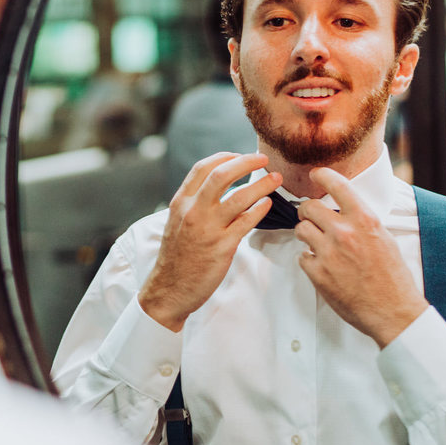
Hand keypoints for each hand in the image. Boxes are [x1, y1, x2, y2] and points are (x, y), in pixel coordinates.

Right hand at [138, 152, 278, 331]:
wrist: (169, 289)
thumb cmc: (176, 257)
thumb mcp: (176, 222)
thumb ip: (194, 203)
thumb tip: (216, 186)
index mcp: (181, 202)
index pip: (203, 168)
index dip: (226, 157)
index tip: (241, 155)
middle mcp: (193, 211)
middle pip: (222, 174)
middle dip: (246, 162)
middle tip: (263, 159)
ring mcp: (208, 229)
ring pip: (239, 197)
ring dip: (262, 185)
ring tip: (275, 180)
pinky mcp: (222, 247)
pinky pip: (246, 222)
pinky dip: (260, 209)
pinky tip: (268, 204)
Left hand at [294, 167, 427, 347]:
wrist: (393, 311)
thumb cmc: (393, 277)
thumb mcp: (384, 238)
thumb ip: (362, 221)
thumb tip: (345, 208)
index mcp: (365, 220)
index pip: (338, 185)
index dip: (322, 175)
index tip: (315, 174)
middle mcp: (345, 233)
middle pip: (309, 207)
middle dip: (308, 211)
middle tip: (311, 218)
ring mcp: (329, 253)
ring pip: (301, 229)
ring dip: (306, 234)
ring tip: (317, 243)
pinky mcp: (318, 273)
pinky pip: (301, 256)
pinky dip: (309, 259)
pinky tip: (322, 265)